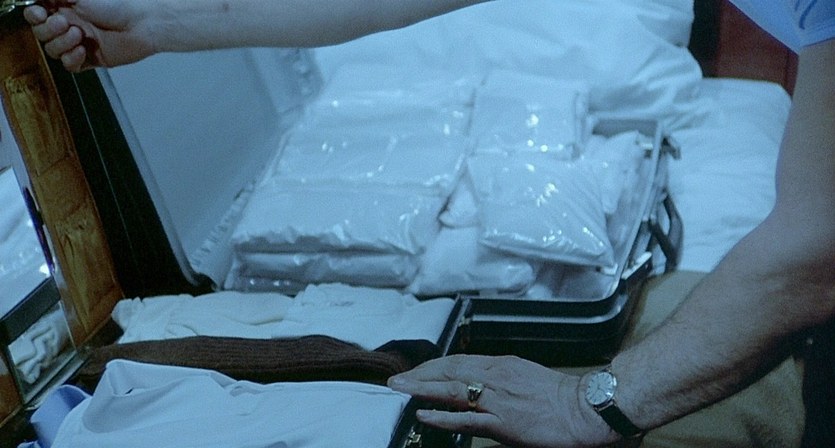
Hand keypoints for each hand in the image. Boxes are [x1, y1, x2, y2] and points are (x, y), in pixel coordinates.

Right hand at [23, 0, 155, 71]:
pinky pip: (69, 66)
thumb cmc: (117, 4)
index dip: (33, 15)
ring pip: (53, 50)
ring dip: (60, 44)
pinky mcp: (90, 59)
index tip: (39, 13)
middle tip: (66, 23)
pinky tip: (81, 51)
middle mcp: (70, 24)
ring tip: (78, 35)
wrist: (143, 25)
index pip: (36, 14)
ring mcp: (79, 43)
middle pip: (41, 33)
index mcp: (65, 7)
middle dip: (49, 29)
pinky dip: (71, 59)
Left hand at [387, 355, 615, 447]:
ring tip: (400, 389)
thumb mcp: (527, 378)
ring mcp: (497, 398)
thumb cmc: (562, 397)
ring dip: (422, 388)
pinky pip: (465, 418)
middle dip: (420, 373)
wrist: (587, 408)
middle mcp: (495, 376)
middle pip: (449, 370)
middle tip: (396, 378)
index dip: (434, 366)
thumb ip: (502, 381)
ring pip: (451, 388)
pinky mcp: (503, 422)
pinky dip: (440, 415)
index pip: (459, 362)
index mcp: (502, 365)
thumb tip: (481, 387)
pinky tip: (423, 414)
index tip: (417, 370)